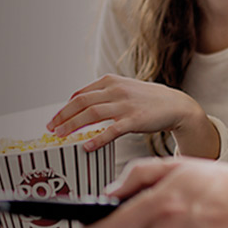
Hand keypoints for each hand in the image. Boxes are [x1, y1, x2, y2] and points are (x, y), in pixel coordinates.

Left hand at [47, 74, 217, 157]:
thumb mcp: (124, 89)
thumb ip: (104, 96)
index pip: (80, 94)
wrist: (176, 105)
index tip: (54, 120)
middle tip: (51, 129)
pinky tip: (86, 146)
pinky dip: (96, 138)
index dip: (64, 108)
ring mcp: (125, 104)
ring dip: (73, 125)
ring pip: (91, 114)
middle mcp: (116, 90)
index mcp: (110, 81)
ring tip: (61, 136)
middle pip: (81, 103)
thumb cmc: (147, 100)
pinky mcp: (135, 119)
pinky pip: (111, 130)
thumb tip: (79, 108)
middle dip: (63, 116)